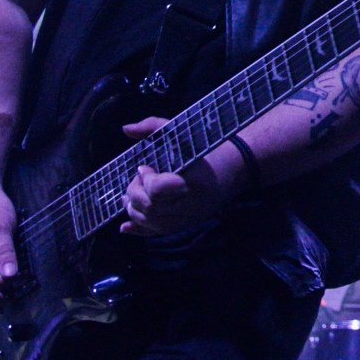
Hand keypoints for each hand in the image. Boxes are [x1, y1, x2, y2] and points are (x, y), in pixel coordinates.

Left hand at [117, 116, 235, 236]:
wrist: (235, 167)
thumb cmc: (205, 147)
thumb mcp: (182, 133)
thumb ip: (153, 126)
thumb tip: (125, 129)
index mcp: (195, 178)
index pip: (159, 189)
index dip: (146, 179)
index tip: (144, 167)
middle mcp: (194, 203)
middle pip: (152, 208)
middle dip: (135, 193)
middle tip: (137, 180)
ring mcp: (191, 216)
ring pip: (153, 222)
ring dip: (134, 210)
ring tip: (130, 196)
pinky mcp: (188, 223)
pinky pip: (161, 232)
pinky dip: (140, 230)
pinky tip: (125, 227)